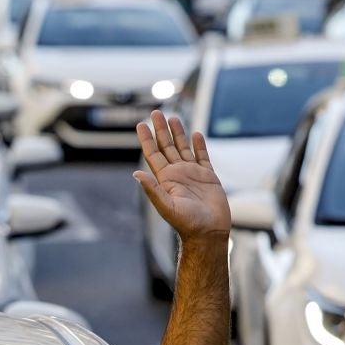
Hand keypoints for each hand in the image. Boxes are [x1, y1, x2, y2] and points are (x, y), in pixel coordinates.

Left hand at [135, 111, 229, 241]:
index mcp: (165, 179)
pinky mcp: (208, 177)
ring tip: (173, 117)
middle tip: (156, 112)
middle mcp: (177, 174)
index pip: (153, 154)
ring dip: (178, 133)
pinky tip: (195, 134)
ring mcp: (193, 174)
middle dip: (161, 130)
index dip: (147, 139)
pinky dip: (199, 145)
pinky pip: (203, 157)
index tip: (141, 124)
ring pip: (183, 148)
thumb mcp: (166, 206)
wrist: (209, 232)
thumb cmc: (187, 223)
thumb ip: (152, 190)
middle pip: (167, 146)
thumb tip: (136, 174)